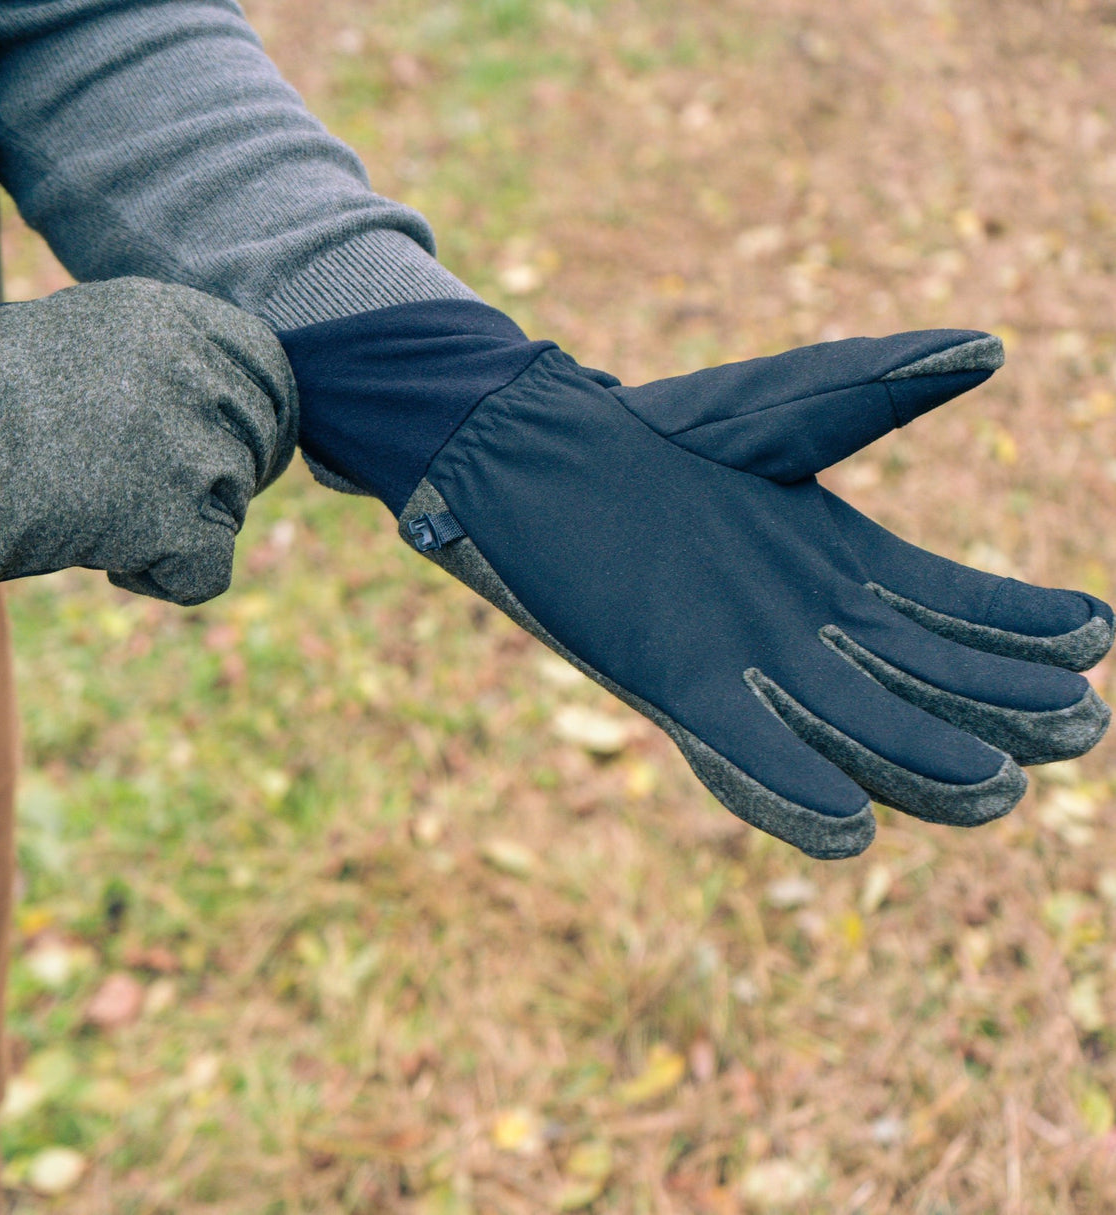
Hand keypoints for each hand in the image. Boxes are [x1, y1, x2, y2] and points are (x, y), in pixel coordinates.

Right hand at [0, 278, 297, 603]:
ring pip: (231, 509)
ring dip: (174, 524)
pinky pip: (205, 573)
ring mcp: (193, 447)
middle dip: (209, 478)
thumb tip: (214, 397)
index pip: (269, 366)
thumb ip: (155, 359)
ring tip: (93, 506)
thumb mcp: (80, 341)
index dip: (255, 417)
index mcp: (170, 314)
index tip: (219, 445)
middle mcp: (195, 372)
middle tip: (134, 487)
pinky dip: (159, 578)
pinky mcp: (174, 518)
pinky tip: (102, 556)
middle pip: (254, 445)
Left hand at [281, 301, 1111, 857]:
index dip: (1021, 626)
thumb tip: (987, 348)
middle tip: (1079, 729)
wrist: (538, 454)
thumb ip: (876, 388)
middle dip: (997, 708)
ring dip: (920, 764)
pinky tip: (849, 830)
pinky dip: (791, 791)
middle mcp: (804, 626)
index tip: (1097, 635)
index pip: (953, 606)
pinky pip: (742, 751)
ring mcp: (743, 662)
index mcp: (839, 563)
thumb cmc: (657, 431)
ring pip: (850, 729)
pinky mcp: (672, 683)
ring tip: (997, 789)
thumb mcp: (777, 407)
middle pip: (920, 681)